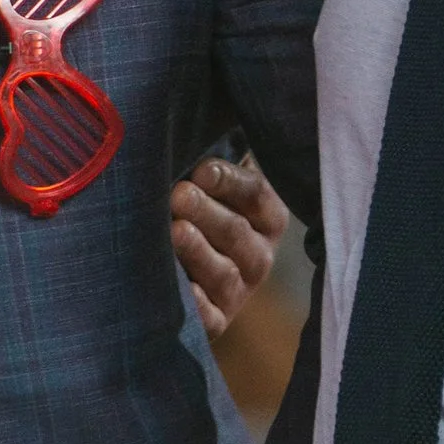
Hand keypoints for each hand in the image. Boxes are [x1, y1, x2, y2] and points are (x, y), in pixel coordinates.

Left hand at [171, 156, 287, 335]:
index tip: (200, 170)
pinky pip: (211, 317)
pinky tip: (183, 288)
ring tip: (176, 232)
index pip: (256, 193)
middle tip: (180, 195)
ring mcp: (240, 290)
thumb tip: (195, 123)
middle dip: (207, 212)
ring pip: (225, 272)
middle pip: (237, 232)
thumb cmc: (198, 208)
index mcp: (267, 215)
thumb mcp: (213, 182)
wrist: (186, 273)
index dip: (229, 181)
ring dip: (200, 252)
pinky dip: (198, 305)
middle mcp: (259, 254)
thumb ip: (213, 158)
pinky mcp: (218, 321)